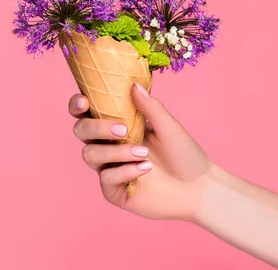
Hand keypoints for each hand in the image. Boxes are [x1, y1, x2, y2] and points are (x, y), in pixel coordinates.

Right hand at [69, 83, 211, 220]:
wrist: (199, 188)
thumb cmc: (184, 155)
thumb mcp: (170, 127)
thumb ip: (151, 107)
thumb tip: (134, 85)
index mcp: (117, 125)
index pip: (86, 112)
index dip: (77, 105)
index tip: (85, 101)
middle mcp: (108, 146)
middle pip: (81, 131)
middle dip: (96, 128)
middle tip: (122, 130)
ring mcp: (109, 169)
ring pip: (90, 155)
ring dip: (116, 152)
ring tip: (144, 154)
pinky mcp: (114, 191)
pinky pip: (105, 178)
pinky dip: (125, 171)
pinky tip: (145, 169)